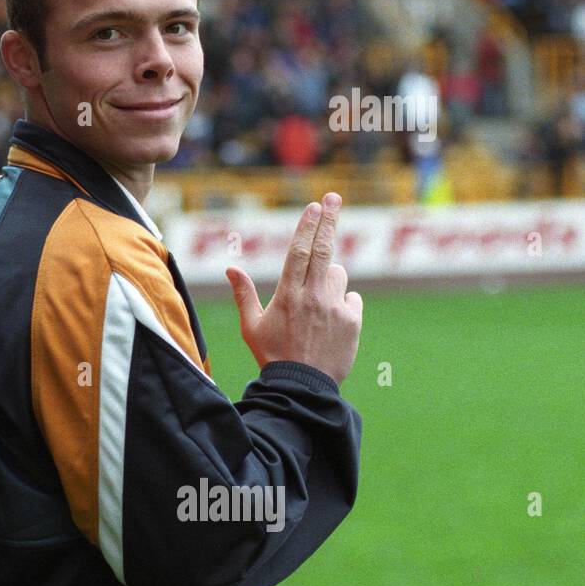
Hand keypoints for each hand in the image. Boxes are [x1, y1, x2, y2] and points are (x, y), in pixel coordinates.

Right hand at [225, 192, 362, 385]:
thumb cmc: (273, 355)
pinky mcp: (353, 321)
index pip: (299, 251)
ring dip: (330, 279)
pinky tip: (330, 321)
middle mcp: (313, 296)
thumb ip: (244, 294)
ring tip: (317, 303)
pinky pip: (351, 299)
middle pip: (324, 249)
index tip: (315, 206)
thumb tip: (231, 268)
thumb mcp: (252, 326)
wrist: (302, 387)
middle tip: (334, 198)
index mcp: (287, 295)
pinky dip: (343, 303)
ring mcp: (335, 308)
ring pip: (338, 275)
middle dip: (329, 221)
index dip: (307, 226)